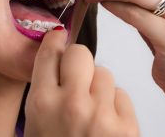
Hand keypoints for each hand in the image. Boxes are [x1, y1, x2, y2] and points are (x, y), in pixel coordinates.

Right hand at [24, 29, 138, 136]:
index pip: (49, 54)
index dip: (55, 41)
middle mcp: (70, 106)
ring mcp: (101, 116)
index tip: (59, 37)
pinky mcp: (126, 127)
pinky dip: (114, 103)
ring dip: (98, 85)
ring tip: (92, 108)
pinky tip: (106, 122)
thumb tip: (58, 54)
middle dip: (79, 60)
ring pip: (104, 73)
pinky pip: (120, 93)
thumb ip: (46, 88)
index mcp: (42, 105)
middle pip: (81, 53)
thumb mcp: (38, 122)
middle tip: (78, 74)